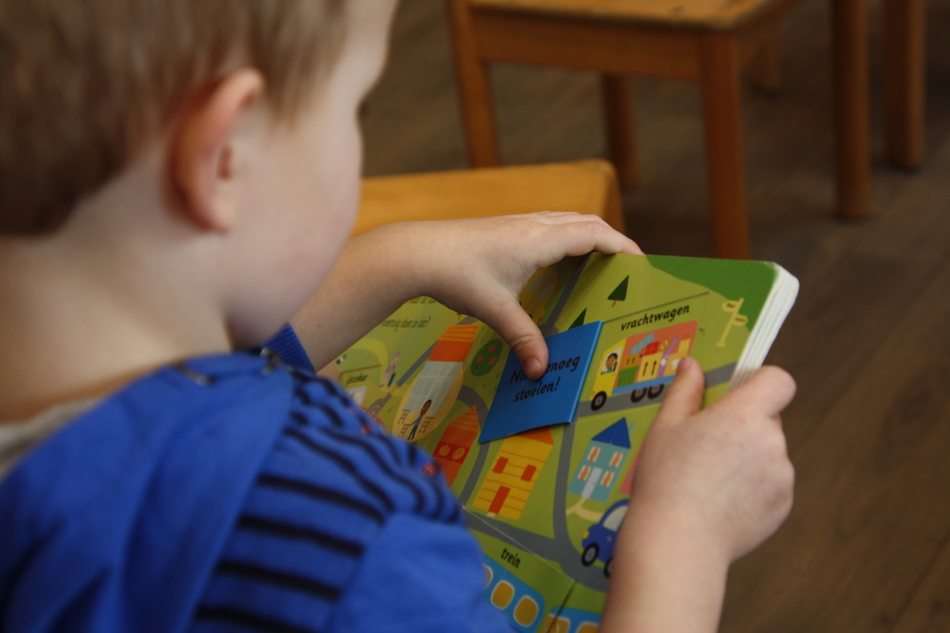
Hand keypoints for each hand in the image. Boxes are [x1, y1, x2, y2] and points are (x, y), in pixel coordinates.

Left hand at [397, 212, 641, 377]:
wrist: (416, 251)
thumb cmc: (457, 274)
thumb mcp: (495, 310)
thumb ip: (523, 339)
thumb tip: (541, 370)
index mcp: (540, 240)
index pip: (596, 234)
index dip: (623, 246)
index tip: (642, 264)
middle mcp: (534, 225)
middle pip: (586, 223)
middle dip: (611, 242)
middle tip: (626, 269)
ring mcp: (518, 224)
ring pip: (566, 222)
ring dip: (587, 237)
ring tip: (599, 265)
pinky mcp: (505, 229)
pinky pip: (548, 227)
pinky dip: (565, 239)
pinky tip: (556, 264)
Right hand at [599, 358, 794, 632]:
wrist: (678, 541)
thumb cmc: (667, 481)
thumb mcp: (666, 427)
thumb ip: (685, 391)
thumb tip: (692, 366)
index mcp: (744, 416)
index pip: (779, 381)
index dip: (762, 382)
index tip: (739, 394)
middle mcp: (772, 442)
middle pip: (769, 419)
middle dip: (744, 426)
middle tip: (708, 445)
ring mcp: (782, 477)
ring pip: (769, 453)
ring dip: (749, 459)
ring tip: (711, 480)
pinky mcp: (783, 507)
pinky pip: (772, 485)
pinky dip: (754, 489)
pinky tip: (722, 501)